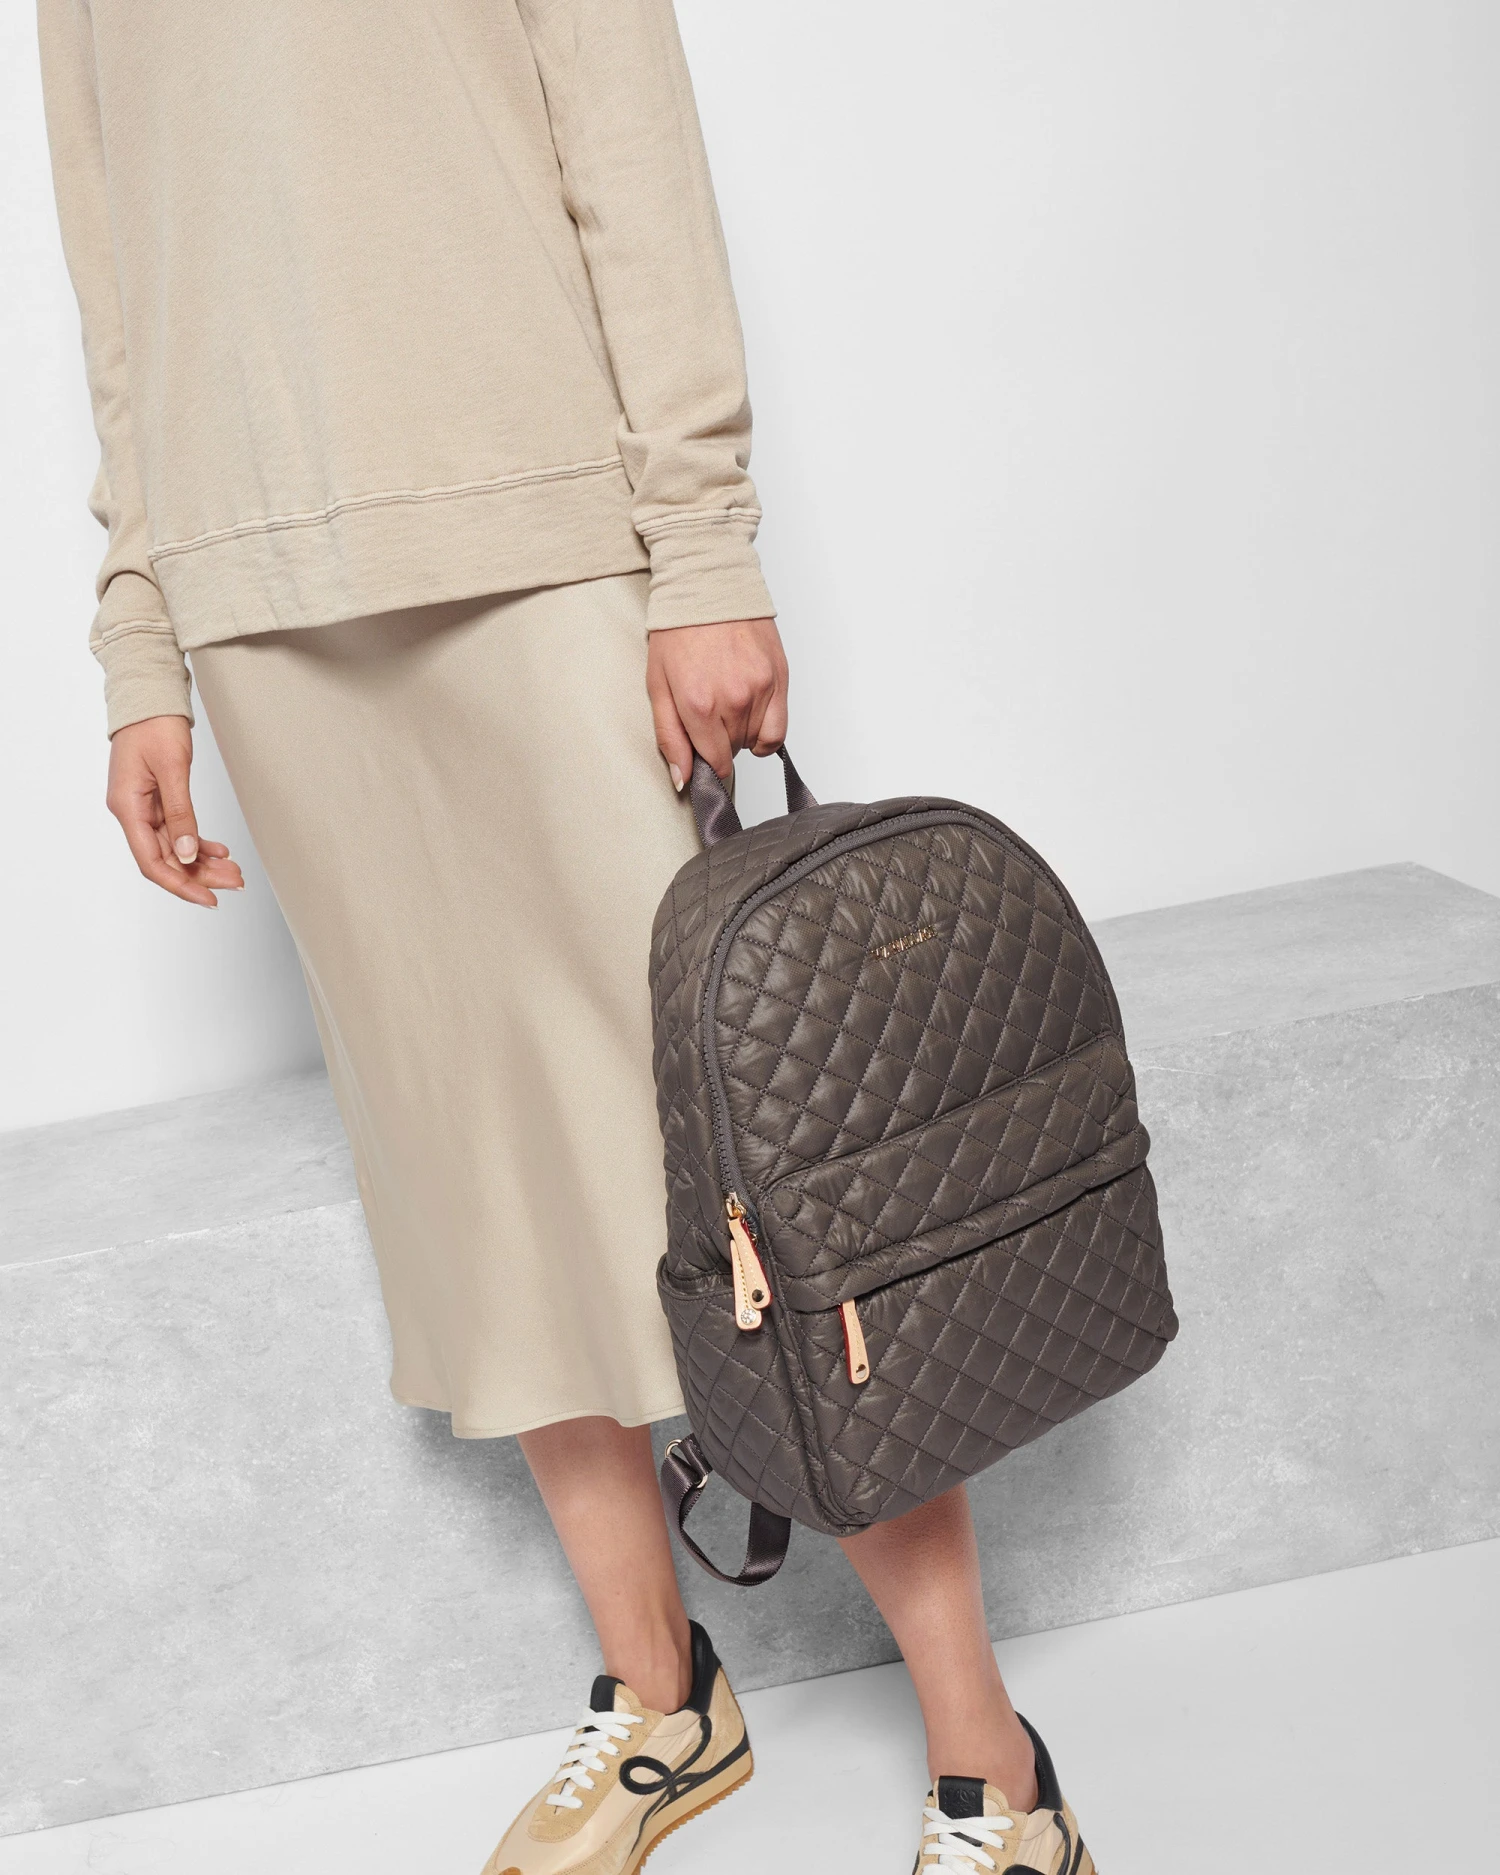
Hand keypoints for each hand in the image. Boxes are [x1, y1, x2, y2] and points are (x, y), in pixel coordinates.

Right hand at [106, 715, 244, 906]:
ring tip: (234, 872)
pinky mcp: (155, 800)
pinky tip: (220, 851)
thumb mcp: (172, 768)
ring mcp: (142, 807)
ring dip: (203, 862)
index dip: (180, 885)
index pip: (152, 862)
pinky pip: (177, 831)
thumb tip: (187, 853)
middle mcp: (131, 812)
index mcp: (127, 808)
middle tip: (235, 883)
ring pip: (174, 848)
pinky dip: (199, 843)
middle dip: (200, 875)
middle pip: (166, 859)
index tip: (208, 899)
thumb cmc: (155, 725)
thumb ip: (180, 813)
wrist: (149, 698)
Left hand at [646, 616, 788, 786]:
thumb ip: (670, 737)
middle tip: (708, 714)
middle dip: (720, 741)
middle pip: (735, 751)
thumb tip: (683, 779)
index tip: (702, 751)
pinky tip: (752, 714)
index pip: (716, 762)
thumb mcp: (658, 686)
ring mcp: (761, 689)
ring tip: (727, 703)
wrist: (708, 586)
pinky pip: (779, 729)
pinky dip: (766, 731)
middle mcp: (735, 700)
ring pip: (756, 741)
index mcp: (700, 705)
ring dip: (742, 733)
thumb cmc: (678, 632)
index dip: (708, 763)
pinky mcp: (780, 678)